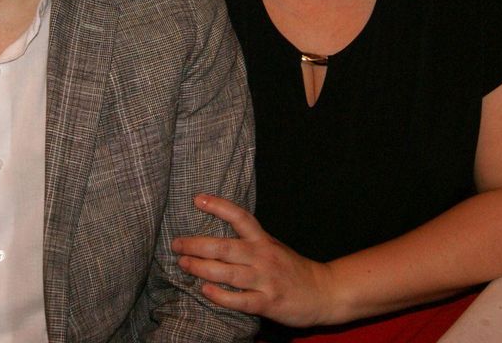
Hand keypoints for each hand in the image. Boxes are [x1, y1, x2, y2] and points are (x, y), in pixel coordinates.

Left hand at [173, 194, 331, 327]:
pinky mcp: (268, 302)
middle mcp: (263, 256)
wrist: (324, 292)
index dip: (218, 206)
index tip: (196, 199)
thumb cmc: (292, 270)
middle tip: (176, 244)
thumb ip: (249, 242)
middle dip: (196, 244)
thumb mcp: (272, 247)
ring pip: (227, 272)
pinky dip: (220, 295)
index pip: (239, 217)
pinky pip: (240, 299)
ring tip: (183, 264)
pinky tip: (204, 290)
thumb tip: (214, 238)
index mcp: (263, 240)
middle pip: (224, 246)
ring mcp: (265, 279)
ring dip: (201, 267)